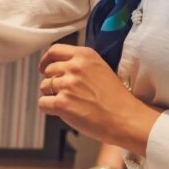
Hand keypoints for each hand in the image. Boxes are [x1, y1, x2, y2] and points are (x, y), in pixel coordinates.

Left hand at [38, 44, 160, 155]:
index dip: (46, 60)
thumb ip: (81, 64)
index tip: (44, 68)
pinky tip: (62, 111)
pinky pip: (42, 103)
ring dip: (51, 95)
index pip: (55, 50)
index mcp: (85, 56)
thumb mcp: (101, 69)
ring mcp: (68, 85)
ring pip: (43, 87)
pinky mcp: (62, 103)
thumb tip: (59, 67)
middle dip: (52, 81)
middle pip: (48, 70)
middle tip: (65, 92)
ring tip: (69, 103)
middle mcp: (75, 67)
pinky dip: (49, 108)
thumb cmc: (116, 98)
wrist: (125, 118)